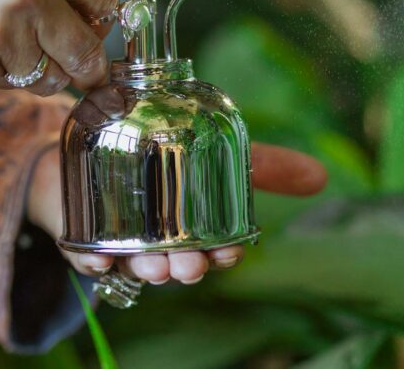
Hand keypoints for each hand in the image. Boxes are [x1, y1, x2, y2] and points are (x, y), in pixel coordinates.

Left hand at [26, 142, 327, 282]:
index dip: (222, 256)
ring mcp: (121, 241)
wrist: (102, 134)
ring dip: (146, 268)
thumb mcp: (220, 151)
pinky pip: (86, 256)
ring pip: (135, 265)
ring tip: (153, 262)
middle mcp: (160, 242)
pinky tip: (98, 259)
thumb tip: (321, 176)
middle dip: (186, 268)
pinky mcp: (82, 234)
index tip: (229, 252)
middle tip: (192, 264)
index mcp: (194, 230)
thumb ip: (266, 165)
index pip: (213, 251)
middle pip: (176, 264)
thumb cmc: (169, 151)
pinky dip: (91, 261)